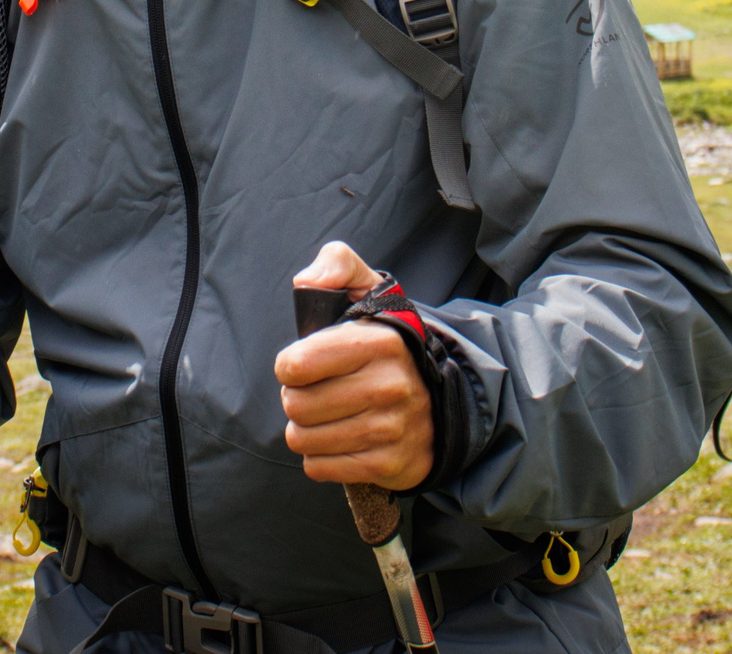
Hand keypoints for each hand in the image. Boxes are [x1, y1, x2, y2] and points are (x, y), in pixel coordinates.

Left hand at [277, 241, 433, 491]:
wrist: (441, 399)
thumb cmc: (387, 344)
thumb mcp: (369, 291)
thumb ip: (337, 264)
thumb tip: (308, 280)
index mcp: (379, 343)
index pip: (296, 365)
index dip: (290, 366)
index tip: (305, 364)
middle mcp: (389, 386)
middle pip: (296, 406)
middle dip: (297, 399)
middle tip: (317, 392)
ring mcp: (391, 429)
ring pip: (304, 440)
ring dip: (307, 430)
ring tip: (328, 415)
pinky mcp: (389, 465)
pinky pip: (320, 468)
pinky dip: (322, 457)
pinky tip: (340, 439)